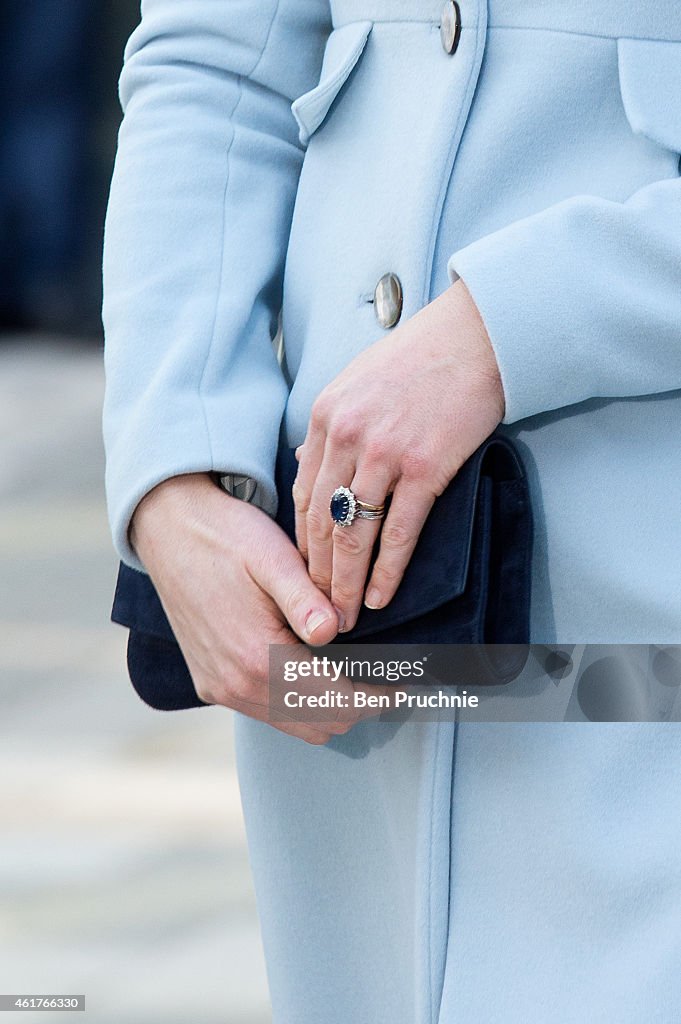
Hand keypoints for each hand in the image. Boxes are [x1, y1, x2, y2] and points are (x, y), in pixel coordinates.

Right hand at [131, 473, 371, 743]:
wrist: (168, 528)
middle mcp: (235, 685)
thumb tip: (336, 630)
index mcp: (257, 656)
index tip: (406, 682)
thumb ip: (305, 599)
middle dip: (362, 706)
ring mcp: (220, 688)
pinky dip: (299, 704)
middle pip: (320, 723)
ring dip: (331, 708)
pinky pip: (267, 712)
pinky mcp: (210, 682)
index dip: (378, 696)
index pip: (337, 700)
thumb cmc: (225, 535)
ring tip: (361, 675)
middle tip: (390, 678)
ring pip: (294, 725)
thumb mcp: (271, 557)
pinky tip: (317, 670)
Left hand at [293, 278, 504, 632]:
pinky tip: (381, 596)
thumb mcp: (357, 382)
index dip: (302, 542)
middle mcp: (346, 437)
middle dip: (318, 574)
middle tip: (318, 610)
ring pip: (355, 534)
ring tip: (345, 616)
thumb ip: (331, 427)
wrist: (475, 336)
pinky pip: (400, 532)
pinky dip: (388, 571)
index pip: (304, 495)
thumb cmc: (420, 357)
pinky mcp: (425, 468)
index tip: (304, 573)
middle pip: (322, 522)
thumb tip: (308, 465)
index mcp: (325, 416)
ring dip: (347, 583)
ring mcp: (384, 454)